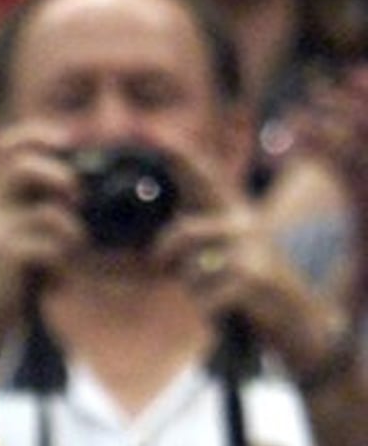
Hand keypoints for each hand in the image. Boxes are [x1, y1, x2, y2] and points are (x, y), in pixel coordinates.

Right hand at [0, 121, 87, 323]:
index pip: (9, 149)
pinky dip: (65, 259)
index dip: (36, 134)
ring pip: (43, 210)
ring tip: (79, 245)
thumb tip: (86, 193)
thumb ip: (41, 212)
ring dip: (72, 227)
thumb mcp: (22, 239)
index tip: (66, 140)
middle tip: (80, 197)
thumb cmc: (7, 283)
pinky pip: (49, 247)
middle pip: (21, 165)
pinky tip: (63, 277)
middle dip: (60, 175)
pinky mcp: (3, 259)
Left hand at [151, 141, 349, 374]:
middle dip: (164, 254)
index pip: (200, 177)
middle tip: (161, 265)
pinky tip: (218, 303)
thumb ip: (192, 234)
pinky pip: (203, 295)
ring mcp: (250, 247)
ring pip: (189, 268)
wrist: (291, 309)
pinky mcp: (253, 275)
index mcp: (230, 207)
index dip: (178, 157)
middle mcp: (242, 220)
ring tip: (206, 286)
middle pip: (182, 232)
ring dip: (189, 285)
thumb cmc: (243, 276)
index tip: (153, 136)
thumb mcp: (220, 247)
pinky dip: (203, 305)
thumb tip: (154, 240)